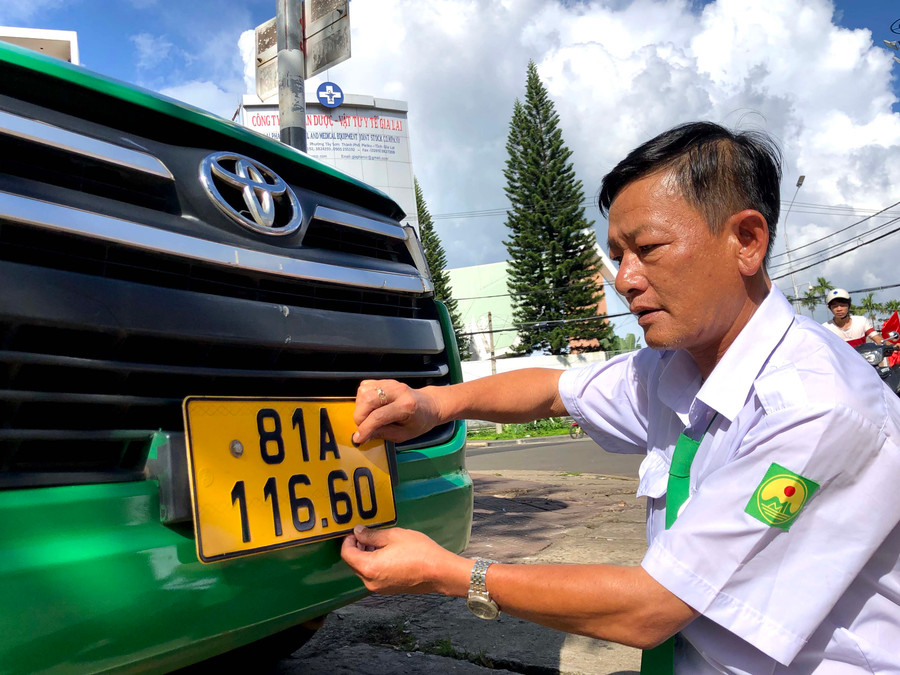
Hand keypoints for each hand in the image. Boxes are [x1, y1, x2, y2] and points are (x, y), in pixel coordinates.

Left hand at [341, 525, 466, 595]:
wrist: (438, 572)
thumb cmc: (418, 552)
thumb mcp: (394, 536)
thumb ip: (372, 535)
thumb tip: (358, 532)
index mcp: (369, 567)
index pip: (347, 554)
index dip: (348, 540)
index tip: (355, 531)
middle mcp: (370, 582)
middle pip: (353, 564)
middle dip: (356, 548)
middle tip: (366, 534)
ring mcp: (379, 588)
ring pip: (363, 570)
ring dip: (365, 556)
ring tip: (378, 542)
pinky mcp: (388, 590)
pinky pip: (373, 576)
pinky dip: (374, 564)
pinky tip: (386, 553)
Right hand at [352, 380, 441, 444]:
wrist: (429, 405)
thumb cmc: (420, 421)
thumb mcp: (404, 435)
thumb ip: (383, 434)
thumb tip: (363, 435)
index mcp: (406, 406)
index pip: (378, 416)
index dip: (365, 429)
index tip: (358, 438)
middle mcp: (398, 391)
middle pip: (368, 400)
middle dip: (359, 417)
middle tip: (362, 428)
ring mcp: (391, 383)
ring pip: (364, 391)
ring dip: (360, 408)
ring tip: (366, 418)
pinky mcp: (385, 380)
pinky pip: (365, 386)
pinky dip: (362, 398)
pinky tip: (369, 407)